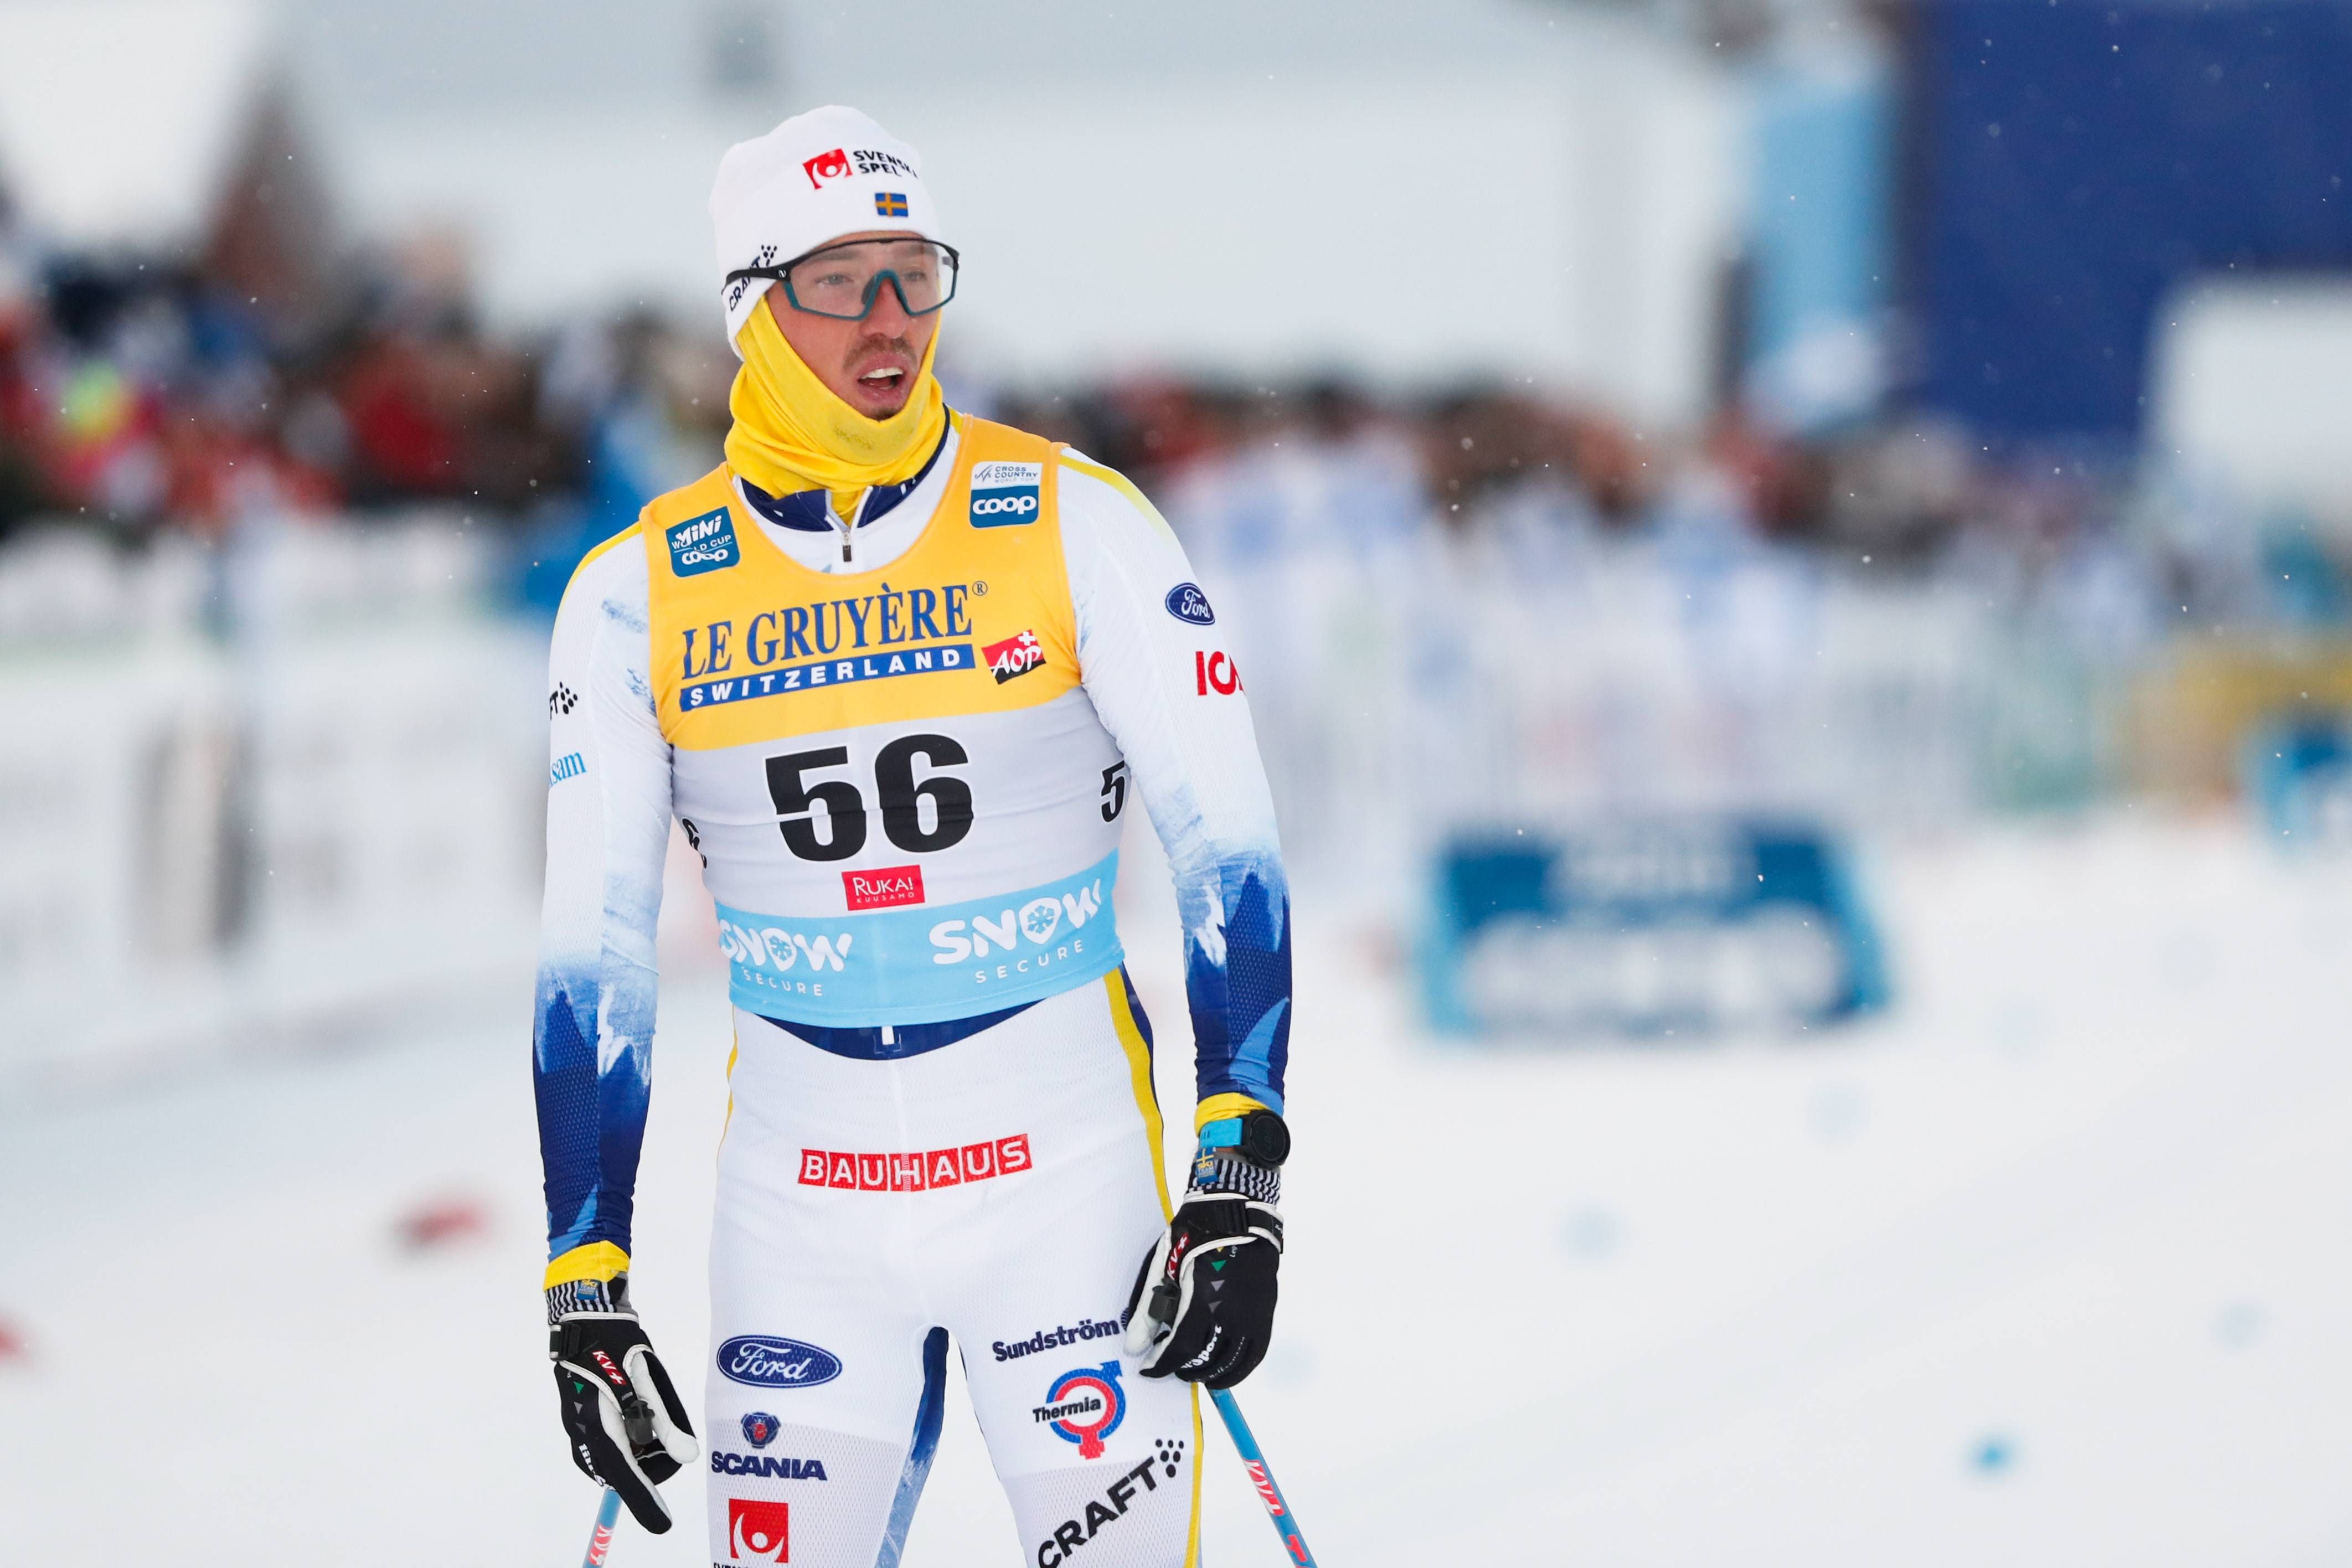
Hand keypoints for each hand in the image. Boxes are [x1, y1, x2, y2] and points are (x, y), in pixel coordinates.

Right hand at [550, 1287, 697, 1531]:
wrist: (585, 1316)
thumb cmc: (618, 1344)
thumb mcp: (648, 1379)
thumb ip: (665, 1420)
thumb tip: (688, 1457)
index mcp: (598, 1424)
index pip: (623, 1476)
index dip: (643, 1501)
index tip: (662, 1525)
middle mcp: (583, 1431)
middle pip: (618, 1470)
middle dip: (648, 1469)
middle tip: (673, 1447)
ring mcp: (578, 1424)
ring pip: (612, 1457)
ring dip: (638, 1453)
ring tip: (659, 1427)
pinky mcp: (581, 1415)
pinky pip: (605, 1443)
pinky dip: (627, 1441)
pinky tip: (641, 1421)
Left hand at [1121, 1189, 1281, 1386]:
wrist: (1237, 1211)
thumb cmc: (1195, 1235)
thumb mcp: (1164, 1267)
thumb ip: (1149, 1311)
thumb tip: (1133, 1348)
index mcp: (1202, 1300)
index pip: (1180, 1349)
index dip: (1161, 1365)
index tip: (1148, 1369)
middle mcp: (1231, 1313)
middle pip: (1206, 1360)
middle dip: (1184, 1369)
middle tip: (1171, 1366)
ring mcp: (1253, 1314)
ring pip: (1234, 1362)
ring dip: (1213, 1374)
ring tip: (1196, 1372)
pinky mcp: (1266, 1311)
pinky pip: (1256, 1351)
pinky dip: (1241, 1367)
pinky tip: (1227, 1368)